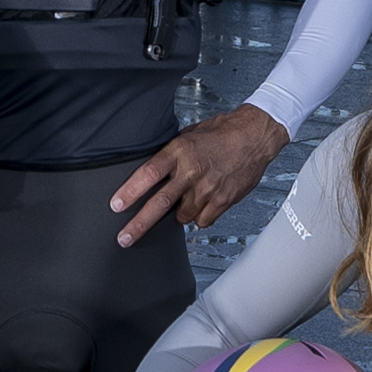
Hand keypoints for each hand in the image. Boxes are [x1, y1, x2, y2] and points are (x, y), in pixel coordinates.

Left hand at [102, 105, 278, 243]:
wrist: (255, 136)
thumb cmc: (223, 132)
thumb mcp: (189, 135)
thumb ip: (171, 154)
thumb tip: (151, 171)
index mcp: (179, 151)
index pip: (148, 174)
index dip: (130, 192)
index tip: (116, 205)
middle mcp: (192, 171)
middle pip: (160, 203)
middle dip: (139, 224)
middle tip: (124, 238)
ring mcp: (208, 189)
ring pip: (182, 215)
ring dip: (180, 212)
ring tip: (189, 196)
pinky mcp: (223, 201)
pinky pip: (202, 221)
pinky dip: (199, 216)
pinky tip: (204, 201)